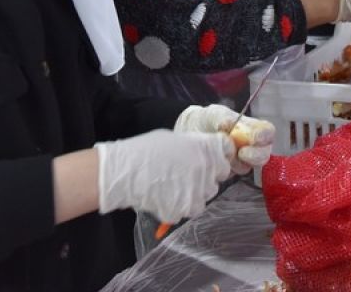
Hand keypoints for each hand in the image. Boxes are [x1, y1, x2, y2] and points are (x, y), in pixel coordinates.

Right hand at [96, 130, 232, 222]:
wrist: (124, 171)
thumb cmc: (145, 150)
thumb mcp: (174, 139)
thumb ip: (194, 147)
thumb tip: (202, 153)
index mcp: (204, 148)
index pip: (226, 151)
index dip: (218, 156)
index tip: (210, 159)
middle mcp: (206, 169)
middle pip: (216, 179)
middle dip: (205, 179)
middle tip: (185, 176)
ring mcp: (196, 191)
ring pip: (203, 198)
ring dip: (192, 195)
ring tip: (172, 188)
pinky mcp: (184, 209)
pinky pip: (187, 211)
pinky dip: (178, 207)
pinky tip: (164, 197)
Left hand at [175, 104, 275, 174]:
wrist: (186, 135)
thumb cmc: (202, 121)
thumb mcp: (210, 114)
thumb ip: (221, 117)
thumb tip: (229, 124)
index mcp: (250, 128)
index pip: (267, 132)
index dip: (265, 136)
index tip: (255, 138)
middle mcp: (249, 146)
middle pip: (264, 154)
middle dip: (256, 155)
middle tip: (241, 152)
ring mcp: (238, 161)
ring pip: (248, 167)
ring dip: (238, 163)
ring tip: (224, 156)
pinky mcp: (225, 174)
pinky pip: (230, 176)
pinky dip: (223, 171)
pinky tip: (214, 163)